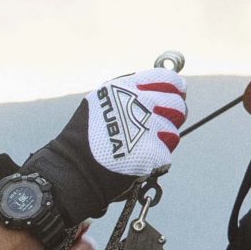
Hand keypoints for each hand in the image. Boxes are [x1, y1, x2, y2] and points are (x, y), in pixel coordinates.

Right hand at [16, 70, 189, 229]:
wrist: (73, 169)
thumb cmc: (86, 136)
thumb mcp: (102, 101)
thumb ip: (131, 92)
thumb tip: (168, 88)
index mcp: (125, 88)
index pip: (170, 80)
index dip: (175, 90)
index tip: (173, 97)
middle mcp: (138, 104)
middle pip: (178, 106)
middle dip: (170, 118)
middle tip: (154, 129)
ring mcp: (146, 129)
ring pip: (173, 133)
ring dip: (161, 141)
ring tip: (138, 146)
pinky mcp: (152, 153)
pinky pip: (166, 155)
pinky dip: (153, 161)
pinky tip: (136, 160)